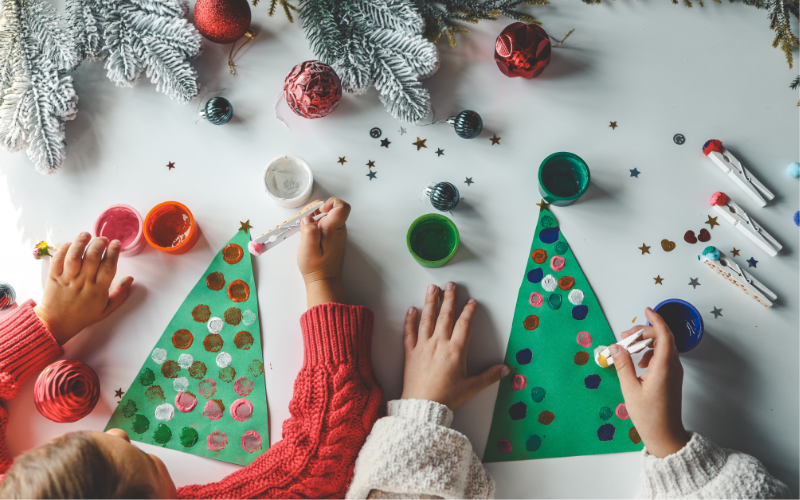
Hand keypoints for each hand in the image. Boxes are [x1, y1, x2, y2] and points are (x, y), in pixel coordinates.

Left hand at [33, 233, 132, 344]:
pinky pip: (58, 259)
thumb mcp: (106, 309)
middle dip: (99, 243)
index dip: (113, 252)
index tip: (116, 244)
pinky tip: (70, 244)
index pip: (108, 266)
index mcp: (98, 290)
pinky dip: (64, 249)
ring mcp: (67, 279)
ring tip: (86, 235)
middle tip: (103, 239)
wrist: (56, 324)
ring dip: (81, 242)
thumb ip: (120, 295)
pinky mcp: (53, 276)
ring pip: (74, 256)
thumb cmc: (83, 316)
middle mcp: (83, 282)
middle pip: (92, 257)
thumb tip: (131, 279)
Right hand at [297, 197, 348, 307]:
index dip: (330, 203)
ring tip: (304, 229)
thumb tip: (308, 218)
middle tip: (305, 220)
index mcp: (334, 229)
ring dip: (314, 218)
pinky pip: (324, 224)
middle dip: (315, 210)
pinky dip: (314, 225)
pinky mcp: (331, 237)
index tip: (318, 211)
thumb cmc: (316, 268)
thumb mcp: (308, 249)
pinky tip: (307, 235)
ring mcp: (335, 233)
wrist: (323, 281)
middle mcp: (338, 229)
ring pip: (327, 216)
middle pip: (331, 208)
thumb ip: (309, 231)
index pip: (341, 207)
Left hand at [401, 282, 509, 410]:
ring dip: (430, 302)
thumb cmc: (447, 397)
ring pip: (427, 319)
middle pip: (445, 316)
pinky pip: (409, 333)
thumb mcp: (471, 387)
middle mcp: (439, 343)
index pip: (465, 325)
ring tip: (432, 288)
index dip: (469, 312)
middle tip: (451, 284)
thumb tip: (506, 370)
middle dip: (449, 298)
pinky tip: (411, 309)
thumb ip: (489, 376)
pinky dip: (410, 320)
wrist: (422, 406)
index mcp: (455, 350)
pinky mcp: (410, 353)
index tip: (472, 302)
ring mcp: (423, 346)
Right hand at [610, 307, 690, 457]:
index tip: (646, 310)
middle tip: (625, 337)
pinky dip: (650, 354)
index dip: (656, 320)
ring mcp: (674, 373)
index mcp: (664, 367)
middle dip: (644, 333)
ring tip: (629, 349)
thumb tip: (616, 346)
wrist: (665, 435)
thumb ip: (623, 365)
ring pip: (664, 348)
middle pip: (663, 339)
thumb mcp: (630, 389)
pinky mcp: (672, 378)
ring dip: (647, 343)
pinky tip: (638, 363)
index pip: (664, 335)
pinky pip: (664, 357)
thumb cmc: (648, 415)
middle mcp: (673, 367)